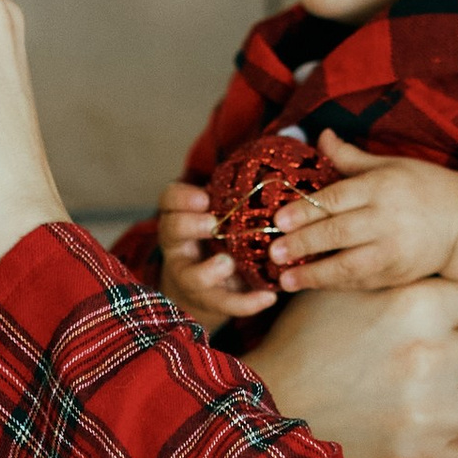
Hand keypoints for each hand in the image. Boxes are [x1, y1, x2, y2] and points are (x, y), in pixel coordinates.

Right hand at [155, 178, 274, 331]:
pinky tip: (269, 297)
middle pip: (173, 231)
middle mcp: (180, 247)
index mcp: (181, 218)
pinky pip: (226, 304)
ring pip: (192, 276)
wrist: (207, 289)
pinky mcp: (211, 302)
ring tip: (228, 264)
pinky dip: (247, 303)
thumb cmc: (221, 239)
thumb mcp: (221, 214)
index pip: (170, 200)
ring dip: (209, 270)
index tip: (203, 197)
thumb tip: (287, 153)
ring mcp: (192, 277)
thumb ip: (238, 194)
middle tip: (212, 223)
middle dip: (190, 226)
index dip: (182, 198)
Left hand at [273, 141, 457, 292]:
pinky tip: (311, 284)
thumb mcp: (390, 165)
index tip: (278, 219)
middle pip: (337, 234)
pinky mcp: (396, 275)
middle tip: (273, 251)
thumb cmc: (423, 187)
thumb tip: (319, 136)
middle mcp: (387, 220)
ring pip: (347, 266)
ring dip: (313, 274)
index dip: (305, 211)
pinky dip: (333, 284)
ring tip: (284, 279)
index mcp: (382, 187)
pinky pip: (359, 282)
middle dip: (302, 244)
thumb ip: (350, 157)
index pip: (336, 200)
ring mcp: (392, 251)